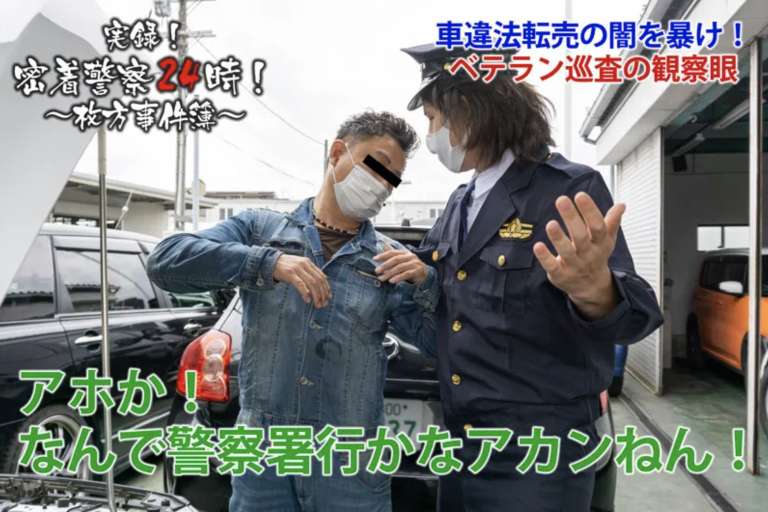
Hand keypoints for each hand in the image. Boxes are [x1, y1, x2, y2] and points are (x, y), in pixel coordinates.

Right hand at [273, 254, 331, 307]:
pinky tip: (308, 300)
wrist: (270, 261)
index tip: (328, 297)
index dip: (326, 288)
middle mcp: (305, 265)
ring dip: (316, 295)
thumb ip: (308, 273)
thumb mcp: (299, 267)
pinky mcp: (290, 274)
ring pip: (312, 283)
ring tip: (317, 304)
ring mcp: (298, 269)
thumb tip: (318, 285)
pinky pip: (301, 284)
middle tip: (324, 304)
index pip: (322, 276)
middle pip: (318, 281)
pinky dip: (306, 293)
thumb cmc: (286, 266)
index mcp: (309, 263)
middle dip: (323, 294)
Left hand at [373, 244, 427, 284]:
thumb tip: (385, 245)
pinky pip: (406, 274)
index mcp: (405, 252)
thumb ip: (393, 254)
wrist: (424, 273)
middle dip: (385, 265)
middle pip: (395, 259)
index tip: (374, 259)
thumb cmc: (410, 266)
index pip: (392, 252)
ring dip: (389, 273)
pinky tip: (391, 281)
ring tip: (382, 278)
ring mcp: (415, 263)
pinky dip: (398, 278)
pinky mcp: (418, 271)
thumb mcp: (402, 259)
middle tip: (377, 271)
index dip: (383, 255)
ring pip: (400, 267)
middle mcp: (410, 256)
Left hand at [533, 192, 625, 318]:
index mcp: (600, 243)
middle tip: (562, 200)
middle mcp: (588, 255)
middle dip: (572, 219)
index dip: (590, 211)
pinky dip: (545, 257)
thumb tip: (621, 204)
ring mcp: (574, 266)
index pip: (597, 226)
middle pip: (581, 237)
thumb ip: (612, 222)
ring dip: (558, 238)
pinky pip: (552, 267)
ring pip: (566, 252)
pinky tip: (537, 246)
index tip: (580, 195)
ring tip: (550, 223)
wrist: (591, 287)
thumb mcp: (607, 240)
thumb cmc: (596, 256)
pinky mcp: (560, 275)